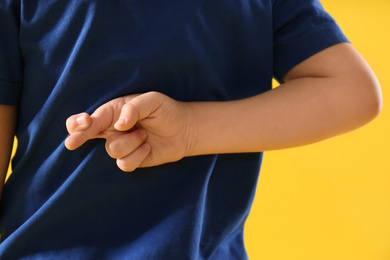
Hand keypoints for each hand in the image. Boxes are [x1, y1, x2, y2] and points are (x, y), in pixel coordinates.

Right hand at [65, 92, 191, 171]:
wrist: (183, 129)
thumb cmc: (165, 111)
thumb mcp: (152, 101)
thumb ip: (133, 108)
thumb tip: (119, 124)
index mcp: (113, 111)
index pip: (91, 117)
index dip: (80, 121)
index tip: (83, 122)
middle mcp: (112, 128)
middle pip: (84, 134)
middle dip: (77, 137)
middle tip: (72, 143)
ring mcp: (120, 144)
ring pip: (112, 149)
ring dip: (131, 142)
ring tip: (145, 134)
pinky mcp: (130, 159)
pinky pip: (124, 163)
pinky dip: (138, 155)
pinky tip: (148, 146)